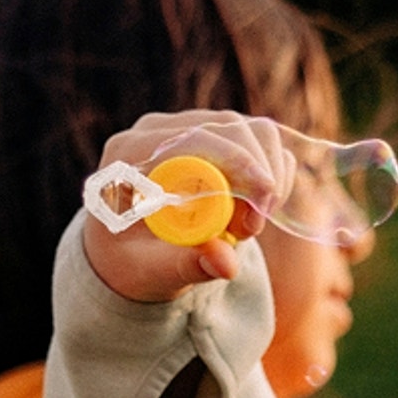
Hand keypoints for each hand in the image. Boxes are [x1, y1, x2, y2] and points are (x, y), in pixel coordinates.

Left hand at [81, 110, 295, 301]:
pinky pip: (256, 138)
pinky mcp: (210, 134)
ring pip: (248, 130)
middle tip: (253, 228)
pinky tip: (253, 209)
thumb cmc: (133, 262)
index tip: (262, 204)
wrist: (129, 252)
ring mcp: (185, 126)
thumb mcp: (152, 271)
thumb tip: (227, 264)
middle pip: (226, 127)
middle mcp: (154, 131)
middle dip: (255, 177)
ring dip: (265, 177)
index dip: (235, 163)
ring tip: (248, 225)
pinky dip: (269, 172)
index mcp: (128, 155)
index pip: (192, 138)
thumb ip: (187, 265)